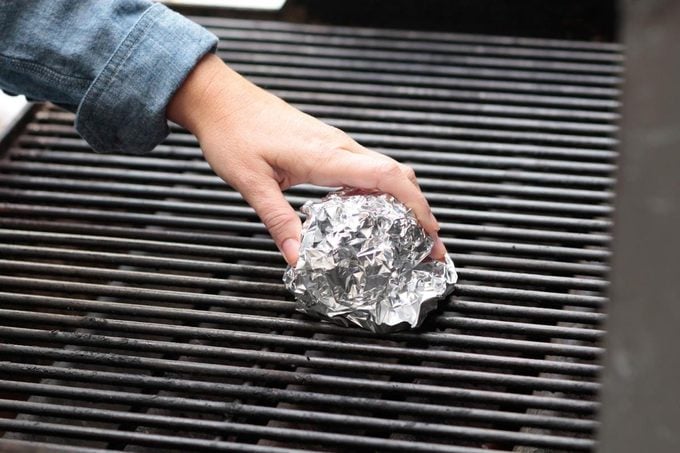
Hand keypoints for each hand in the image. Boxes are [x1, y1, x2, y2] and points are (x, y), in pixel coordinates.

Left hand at [168, 54, 445, 264]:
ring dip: (403, 200)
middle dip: (420, 209)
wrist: (220, 99)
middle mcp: (339, 147)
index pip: (386, 176)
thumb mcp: (251, 183)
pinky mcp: (326, 145)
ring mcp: (335, 144)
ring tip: (409, 233)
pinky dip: (382, 190)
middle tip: (428, 245)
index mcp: (326, 155)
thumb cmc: (234, 132)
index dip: (414, 203)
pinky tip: (374, 212)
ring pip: (384, 170)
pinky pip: (366, 167)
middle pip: (396, 174)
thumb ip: (278, 220)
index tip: (430, 230)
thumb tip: (299, 257)